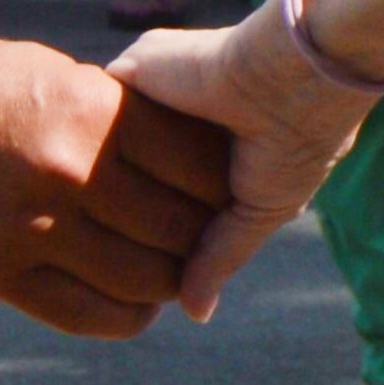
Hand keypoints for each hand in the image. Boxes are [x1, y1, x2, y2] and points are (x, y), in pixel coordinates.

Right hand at [0, 35, 228, 335]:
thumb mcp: (59, 77)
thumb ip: (128, 114)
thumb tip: (198, 147)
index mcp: (96, 112)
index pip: (204, 167)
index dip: (226, 185)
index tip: (229, 190)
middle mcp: (71, 172)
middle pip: (184, 228)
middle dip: (206, 236)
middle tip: (206, 236)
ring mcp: (32, 227)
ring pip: (148, 279)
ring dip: (172, 280)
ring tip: (172, 269)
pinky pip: (89, 315)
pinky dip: (129, 317)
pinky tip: (137, 304)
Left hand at [112, 0, 383, 318]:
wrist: (297, 71)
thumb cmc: (297, 141)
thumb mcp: (263, 209)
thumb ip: (219, 254)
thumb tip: (194, 315)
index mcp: (218, 149)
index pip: (168, 192)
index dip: (157, 224)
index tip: (146, 255)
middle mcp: (184, 119)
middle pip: (131, 170)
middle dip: (124, 200)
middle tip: (107, 232)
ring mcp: (158, 93)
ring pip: (109, 140)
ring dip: (109, 165)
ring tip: (99, 195)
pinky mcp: (136, 69)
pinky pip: (96, 106)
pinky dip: (95, 130)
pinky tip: (86, 150)